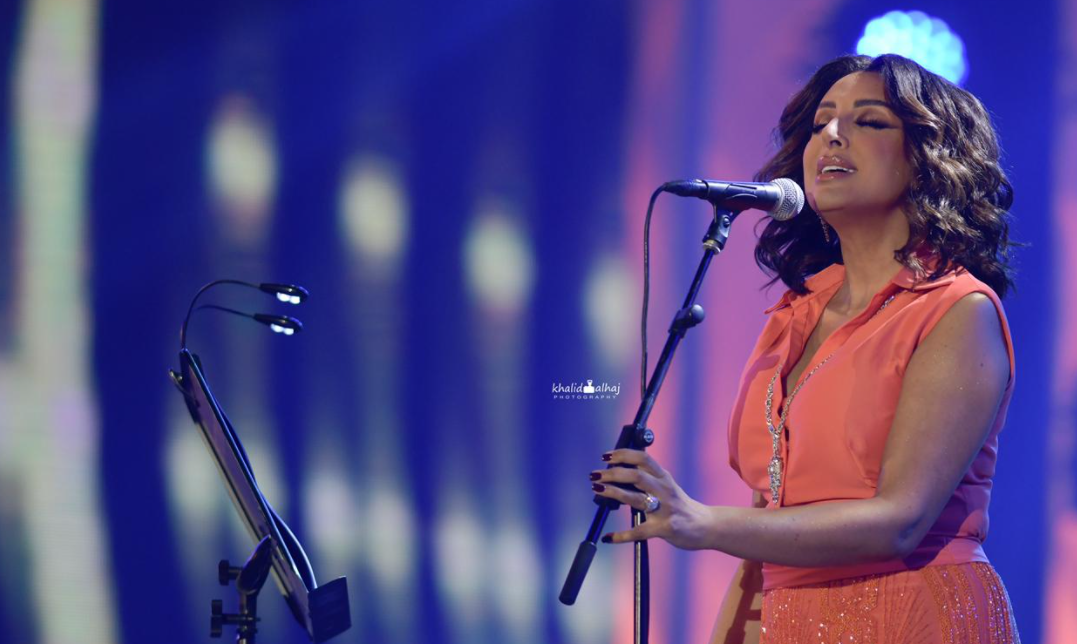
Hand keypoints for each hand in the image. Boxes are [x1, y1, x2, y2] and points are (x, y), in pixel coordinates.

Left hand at [591, 449, 717, 549]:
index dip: (622, 455)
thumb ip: (648, 480)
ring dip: (614, 493)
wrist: (707, 526)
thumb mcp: (668, 487)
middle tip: (595, 475)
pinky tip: (608, 538)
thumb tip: (618, 473)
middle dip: (612, 473)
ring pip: (635, 498)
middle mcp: (664, 490)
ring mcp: (665, 509)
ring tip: (598, 490)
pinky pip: (639, 531)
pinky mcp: (665, 529)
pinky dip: (622, 536)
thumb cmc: (682, 506)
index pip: (642, 458)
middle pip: (636, 475)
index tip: (605, 457)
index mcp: (663, 477)